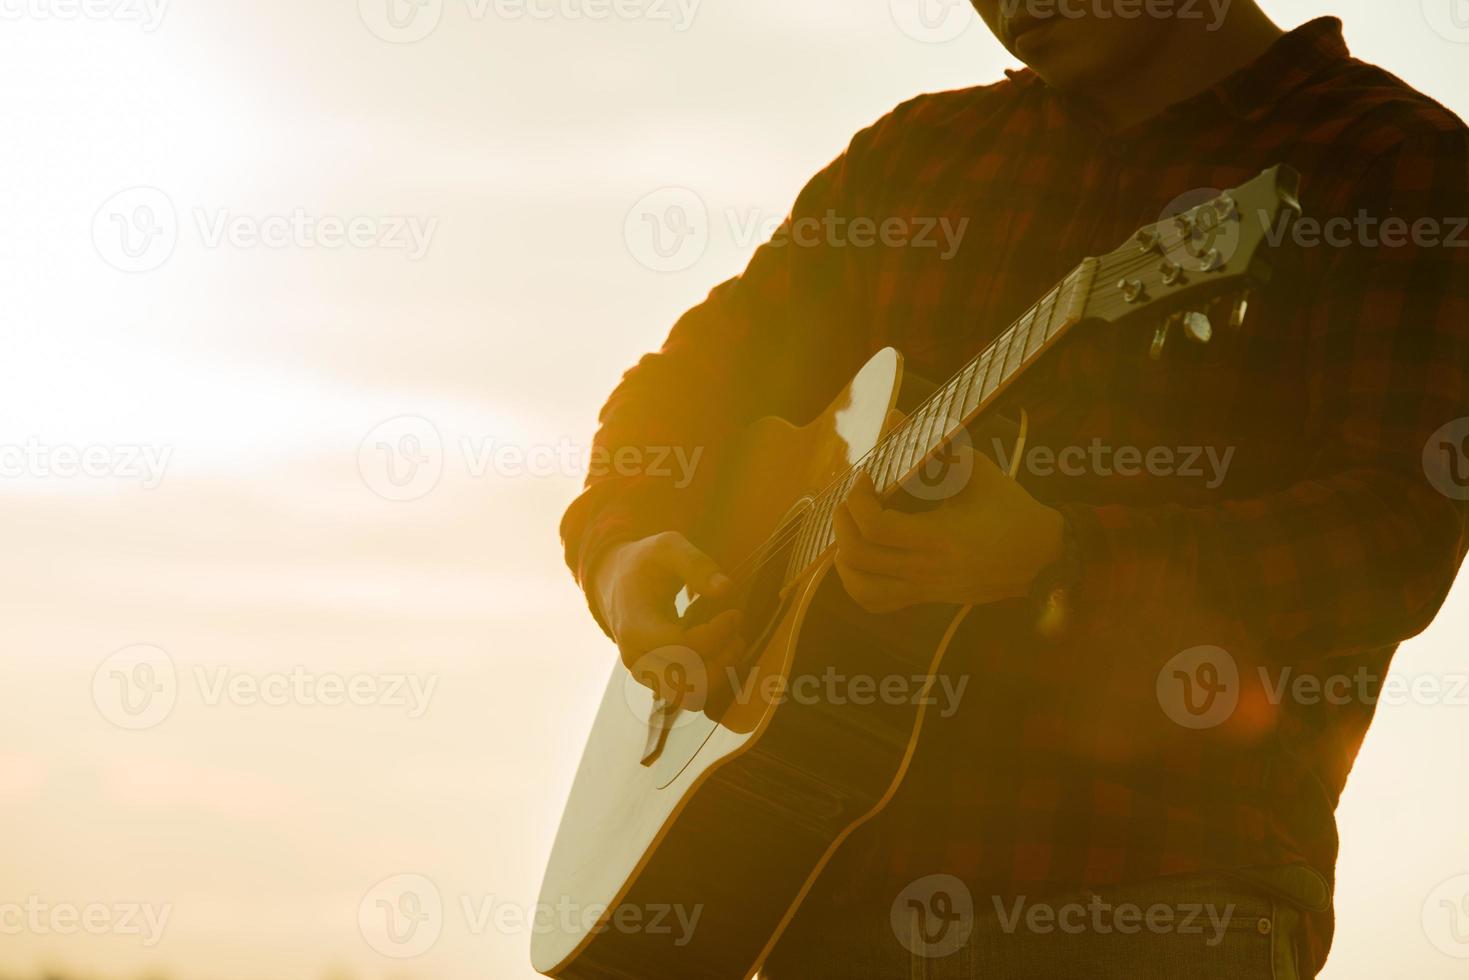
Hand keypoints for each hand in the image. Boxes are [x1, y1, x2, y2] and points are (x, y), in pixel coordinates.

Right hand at [589, 532, 743, 703]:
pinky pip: (690, 694)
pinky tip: (721, 649)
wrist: (615, 582)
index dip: (716, 635)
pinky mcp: (657, 680)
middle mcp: (637, 659)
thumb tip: (726, 589)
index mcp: (635, 627)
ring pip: (690, 697)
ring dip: (719, 674)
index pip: (683, 647)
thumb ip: (696, 564)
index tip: (734, 614)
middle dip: (722, 660)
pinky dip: (712, 678)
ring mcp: (646, 674)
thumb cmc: (644, 563)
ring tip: (733, 643)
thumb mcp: (667, 547)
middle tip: (737, 631)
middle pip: (687, 684)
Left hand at [832, 449, 1063, 613]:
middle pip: (860, 556)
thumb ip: (932, 446)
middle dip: (844, 522)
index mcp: (941, 538)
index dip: (858, 499)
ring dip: (845, 556)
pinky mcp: (927, 599)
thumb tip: (893, 416)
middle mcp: (928, 570)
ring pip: (861, 588)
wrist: (1043, 556)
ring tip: (850, 528)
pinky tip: (860, 558)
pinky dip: (857, 583)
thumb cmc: (1011, 509)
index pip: (877, 527)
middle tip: (851, 498)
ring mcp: (926, 589)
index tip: (865, 477)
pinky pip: (877, 603)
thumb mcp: (976, 471)